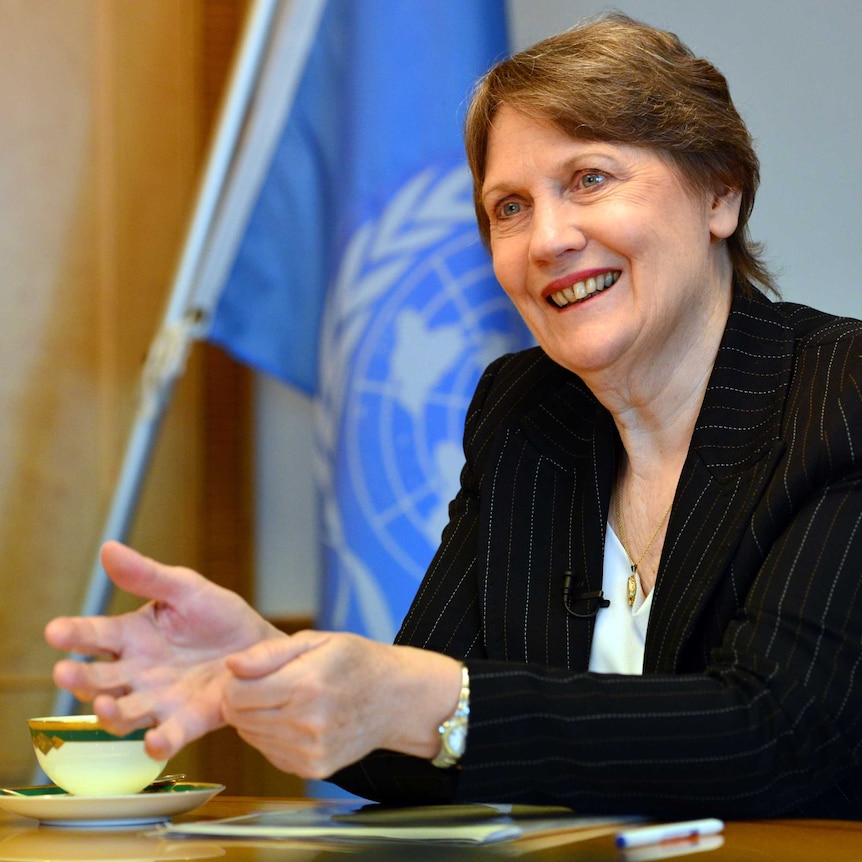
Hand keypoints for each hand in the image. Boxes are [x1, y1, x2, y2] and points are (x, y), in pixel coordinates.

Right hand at [44, 541, 281, 759]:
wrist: (259, 646)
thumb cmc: (218, 615)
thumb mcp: (186, 588)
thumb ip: (147, 575)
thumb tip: (108, 548)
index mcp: (132, 636)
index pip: (94, 635)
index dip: (73, 634)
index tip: (55, 631)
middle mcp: (136, 673)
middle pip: (98, 680)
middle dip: (79, 678)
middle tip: (64, 672)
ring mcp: (158, 700)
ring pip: (123, 713)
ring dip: (110, 713)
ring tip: (104, 705)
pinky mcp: (187, 721)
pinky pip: (168, 737)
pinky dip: (160, 743)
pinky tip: (155, 742)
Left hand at [223, 632, 462, 778]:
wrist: (397, 699)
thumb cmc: (358, 662)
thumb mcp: (317, 640)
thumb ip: (269, 652)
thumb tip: (231, 665)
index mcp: (305, 685)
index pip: (235, 694)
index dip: (235, 681)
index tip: (250, 672)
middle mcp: (306, 723)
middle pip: (238, 718)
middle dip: (242, 699)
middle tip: (266, 684)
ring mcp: (309, 751)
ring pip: (250, 737)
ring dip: (257, 718)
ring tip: (285, 699)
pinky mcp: (312, 768)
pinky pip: (269, 753)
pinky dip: (273, 736)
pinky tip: (297, 718)